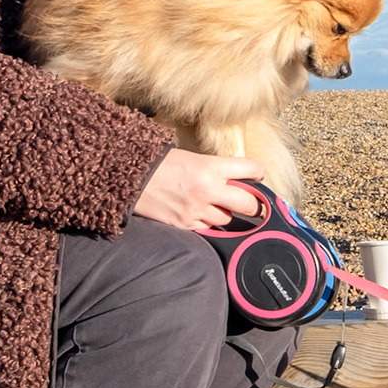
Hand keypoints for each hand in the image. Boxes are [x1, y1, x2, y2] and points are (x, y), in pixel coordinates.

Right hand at [132, 150, 267, 230]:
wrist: (130, 176)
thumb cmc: (161, 163)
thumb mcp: (193, 158)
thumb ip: (217, 169)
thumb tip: (239, 179)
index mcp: (211, 167)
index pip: (251, 170)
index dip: (258, 173)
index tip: (258, 177)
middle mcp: (208, 190)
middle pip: (249, 204)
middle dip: (253, 205)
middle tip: (251, 203)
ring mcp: (196, 210)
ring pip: (228, 220)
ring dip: (225, 214)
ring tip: (215, 205)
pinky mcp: (185, 224)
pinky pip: (208, 229)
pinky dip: (208, 223)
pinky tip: (201, 214)